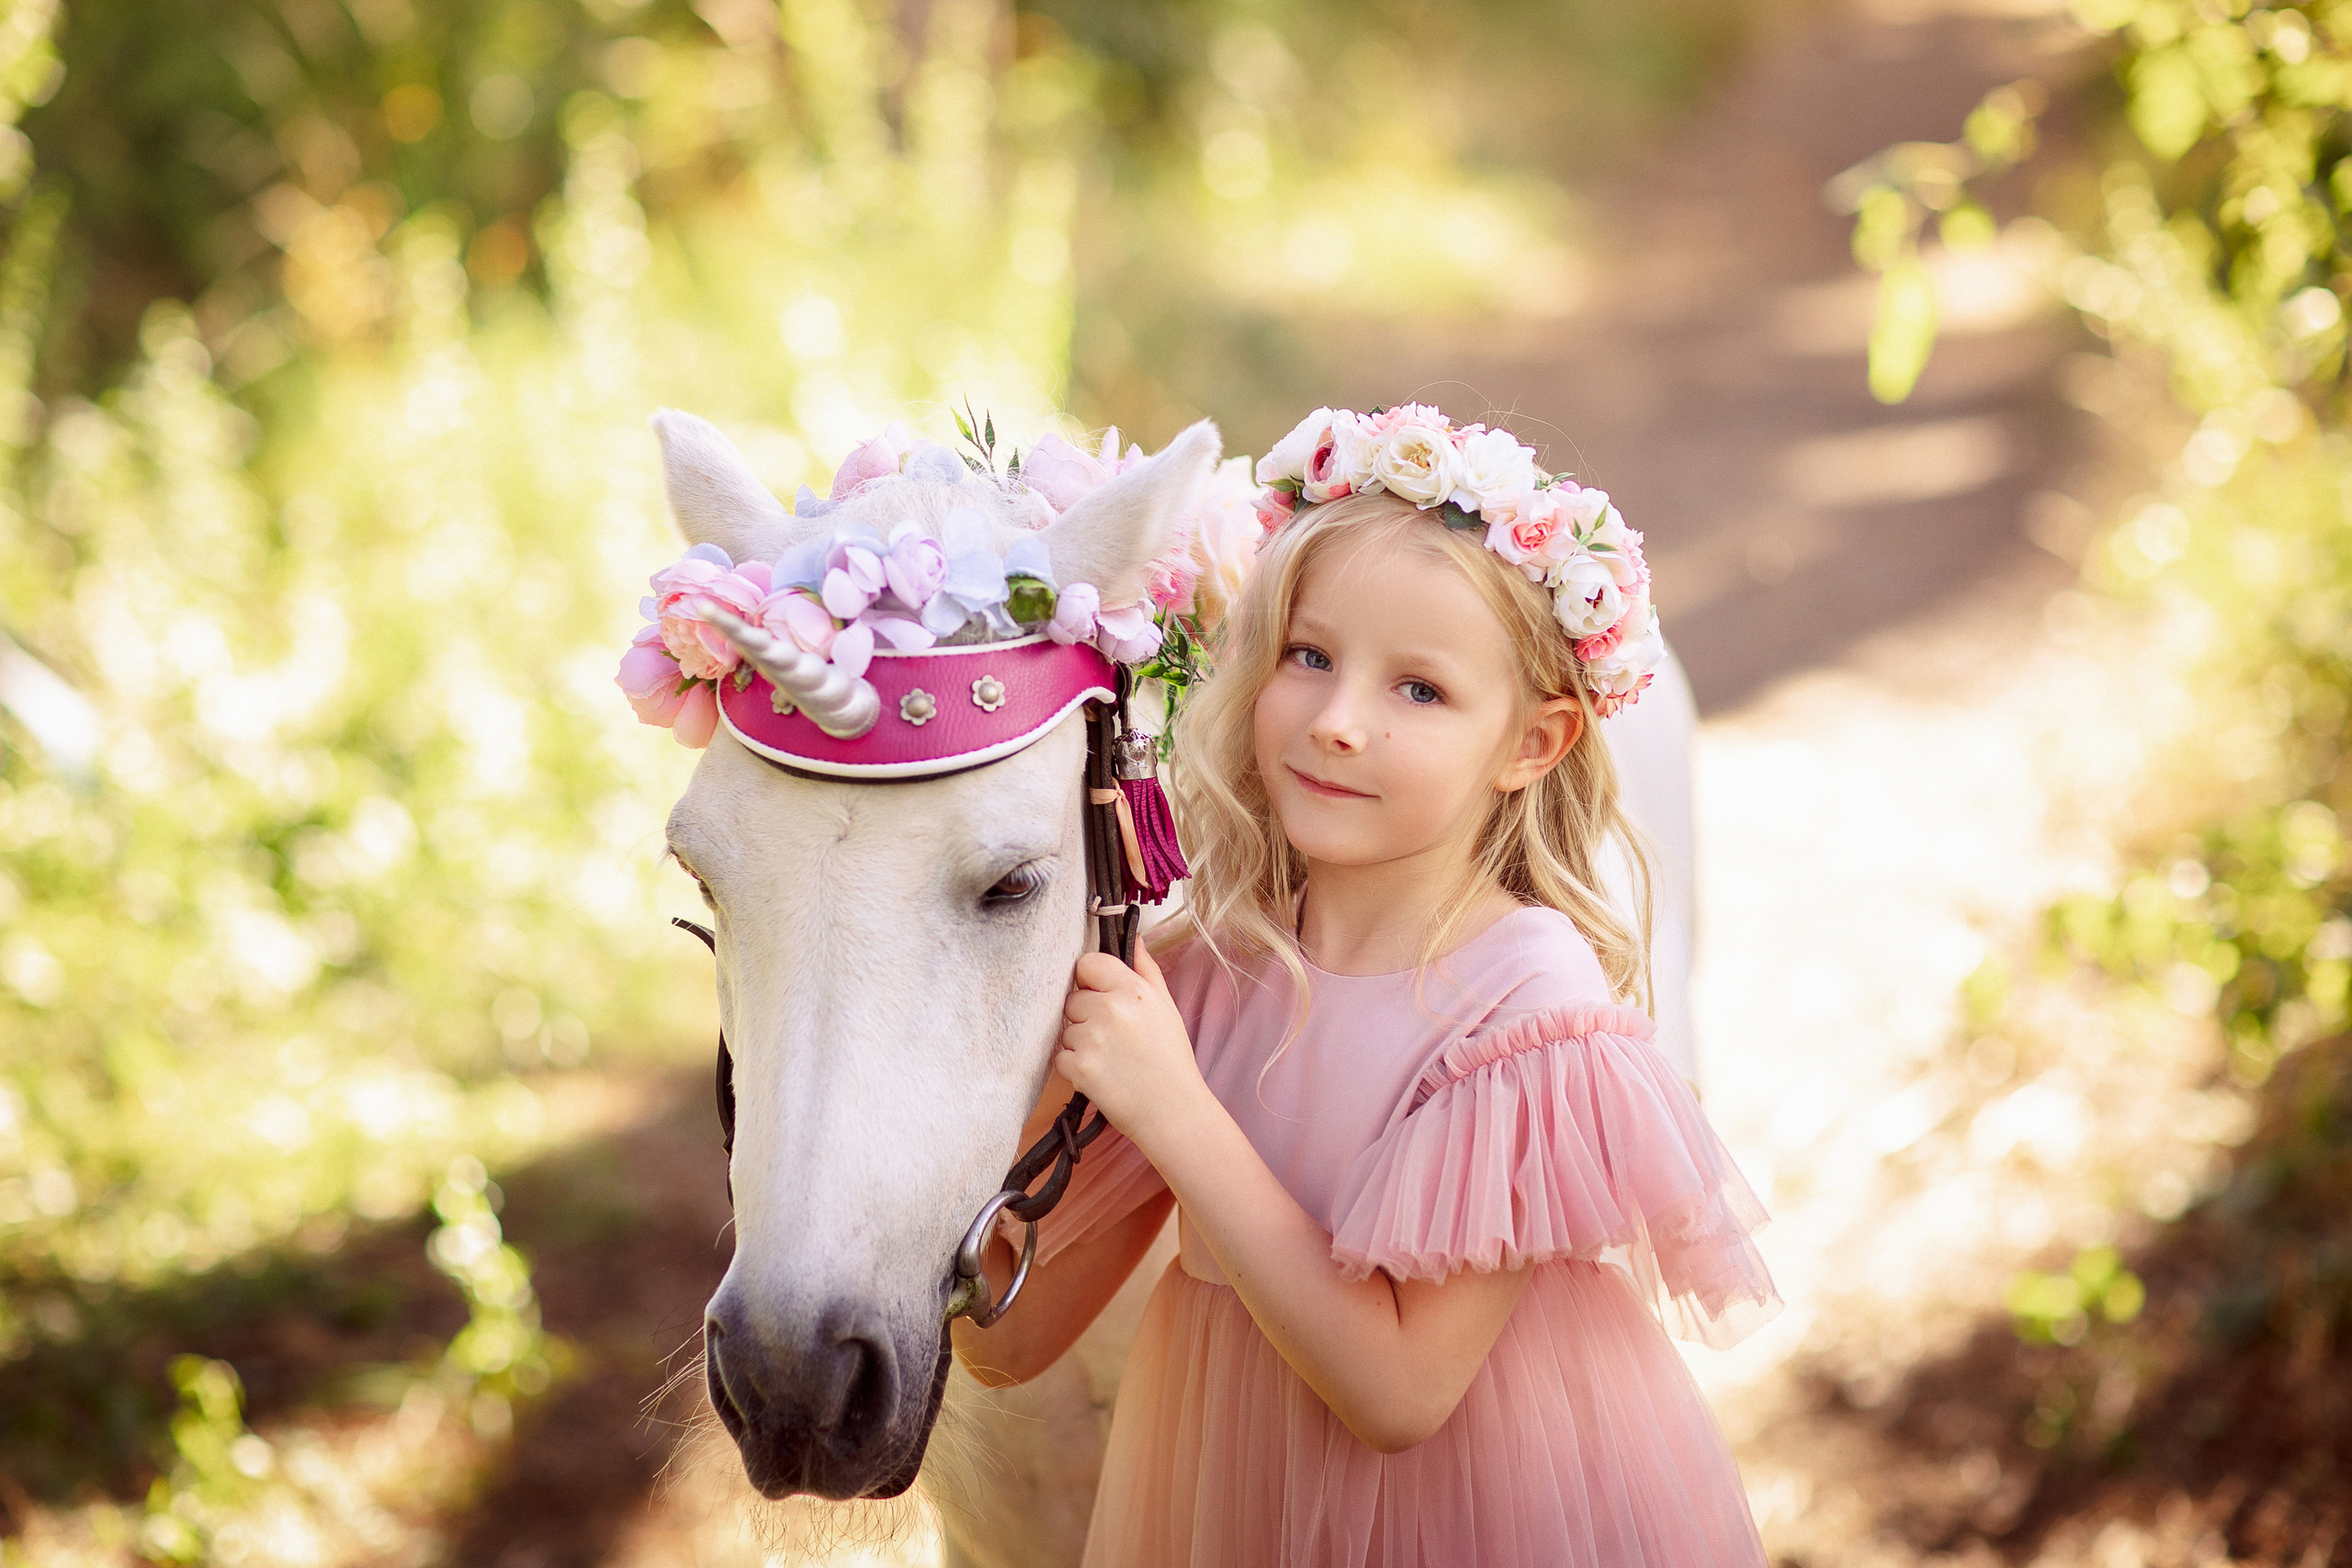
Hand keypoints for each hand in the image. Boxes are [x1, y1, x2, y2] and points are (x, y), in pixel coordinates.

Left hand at [1057, 945, 1205, 1151]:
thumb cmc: (1170, 1059)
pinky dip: (1075, 1067)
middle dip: (1085, 1015)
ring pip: (1066, 1029)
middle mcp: (1111, 1009)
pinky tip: (1101, 1074)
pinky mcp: (1079, 1068)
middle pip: (1072, 998)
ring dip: (1081, 1043)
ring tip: (1110, 1058)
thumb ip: (1145, 968)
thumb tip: (1134, 936)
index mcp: (1134, 990)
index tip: (1102, 996)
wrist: (1173, 1111)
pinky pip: (1061, 1057)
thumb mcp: (1166, 1007)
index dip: (1090, 980)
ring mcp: (1092, 1038)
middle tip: (1112, 1037)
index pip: (1087, 963)